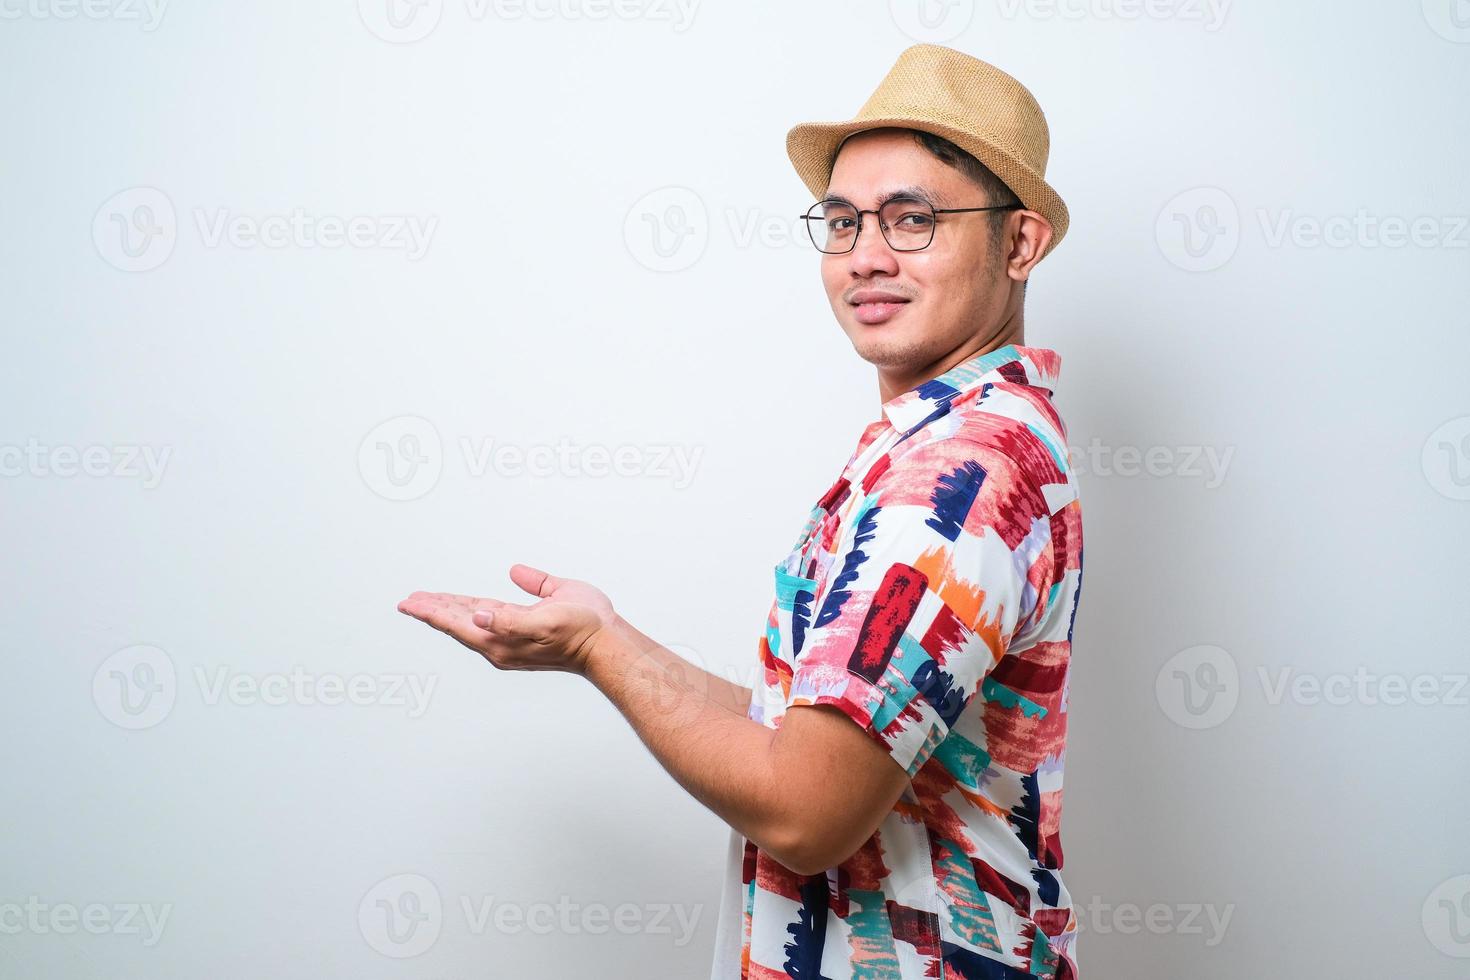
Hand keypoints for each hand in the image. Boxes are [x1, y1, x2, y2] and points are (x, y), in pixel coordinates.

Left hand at [397, 563, 616, 674]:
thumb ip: (511, 619)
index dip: (431, 611)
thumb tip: (479, 616)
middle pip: (459, 622)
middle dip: (435, 609)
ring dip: (451, 610)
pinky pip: (491, 618)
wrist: (608, 645)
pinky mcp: (524, 633)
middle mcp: (501, 642)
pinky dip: (474, 610)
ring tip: (431, 601)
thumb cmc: (582, 630)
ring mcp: (512, 639)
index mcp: (501, 638)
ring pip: (472, 621)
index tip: (408, 602)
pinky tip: (472, 605)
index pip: (456, 622)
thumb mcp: (546, 619)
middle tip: (410, 600)